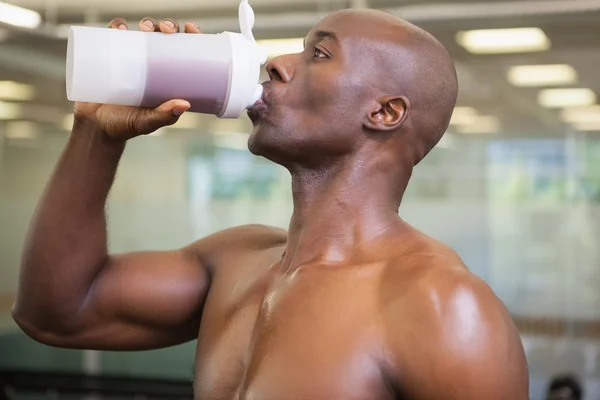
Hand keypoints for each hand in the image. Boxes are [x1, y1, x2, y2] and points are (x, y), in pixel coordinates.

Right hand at [73, 18, 202, 140]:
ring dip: (147, 23)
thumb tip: (184, 104)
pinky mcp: (109, 57)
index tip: (192, 29)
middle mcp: (150, 64)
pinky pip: (113, 36)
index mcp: (167, 77)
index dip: (190, 36)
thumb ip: (164, 116)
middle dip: (168, 26)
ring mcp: (130, 59)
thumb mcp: (148, 122)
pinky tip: (121, 28)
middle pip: (164, 37)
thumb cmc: (127, 125)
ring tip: (146, 29)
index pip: (183, 51)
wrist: (96, 127)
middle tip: (167, 30)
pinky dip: (117, 27)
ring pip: (141, 32)